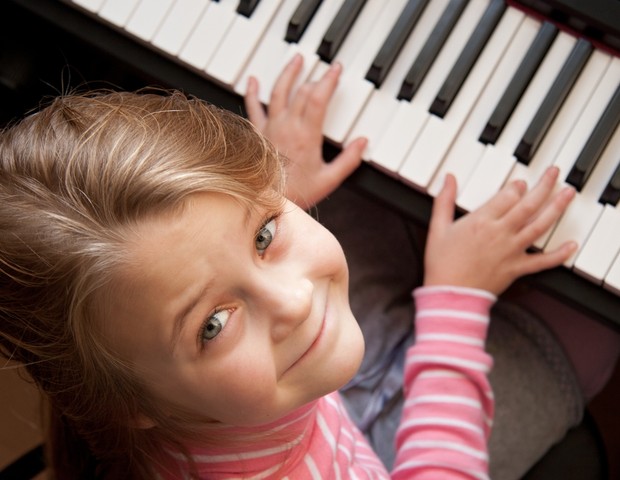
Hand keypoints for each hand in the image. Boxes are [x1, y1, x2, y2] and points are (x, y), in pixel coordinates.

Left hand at [244, 54, 366, 208]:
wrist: (266, 202)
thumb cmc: (296, 194)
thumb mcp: (329, 180)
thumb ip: (348, 161)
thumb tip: (363, 143)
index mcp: (306, 135)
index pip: (318, 98)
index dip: (328, 80)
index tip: (335, 69)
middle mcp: (286, 126)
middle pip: (301, 92)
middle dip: (315, 77)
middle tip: (324, 69)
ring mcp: (270, 128)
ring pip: (278, 92)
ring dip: (288, 74)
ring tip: (296, 60)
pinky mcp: (257, 134)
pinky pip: (253, 108)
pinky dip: (252, 93)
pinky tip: (253, 81)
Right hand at [424, 167, 576, 294]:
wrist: (450, 294)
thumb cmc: (442, 264)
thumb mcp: (438, 228)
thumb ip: (444, 200)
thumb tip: (448, 179)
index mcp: (481, 221)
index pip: (507, 196)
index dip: (516, 186)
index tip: (520, 182)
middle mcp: (500, 233)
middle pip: (528, 205)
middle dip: (544, 186)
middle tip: (554, 173)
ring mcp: (511, 250)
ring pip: (539, 226)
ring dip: (556, 208)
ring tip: (567, 194)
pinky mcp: (517, 268)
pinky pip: (542, 261)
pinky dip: (559, 254)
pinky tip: (571, 245)